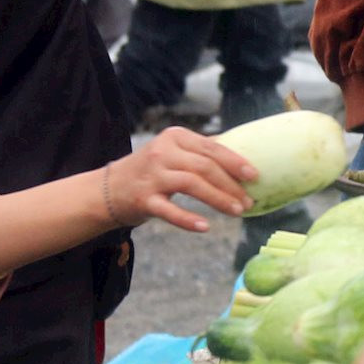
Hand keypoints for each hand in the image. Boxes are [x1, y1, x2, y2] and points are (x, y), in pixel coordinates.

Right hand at [104, 128, 256, 229]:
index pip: (211, 147)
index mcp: (175, 137)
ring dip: (218, 199)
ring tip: (237, 211)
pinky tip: (205, 227)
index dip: (235, 162)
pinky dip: (188, 219)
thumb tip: (243, 153)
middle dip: (231, 185)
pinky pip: (169, 210)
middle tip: (249, 201)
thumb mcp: (174, 151)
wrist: (108, 189)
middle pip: (204, 167)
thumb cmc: (152, 170)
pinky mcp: (143, 199)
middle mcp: (163, 152)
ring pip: (191, 185)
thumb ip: (202, 150)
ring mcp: (152, 176)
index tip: (254, 175)